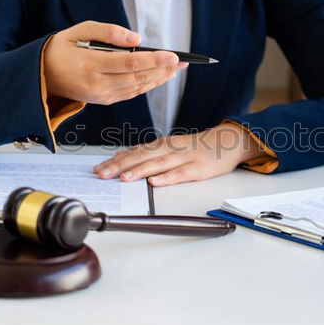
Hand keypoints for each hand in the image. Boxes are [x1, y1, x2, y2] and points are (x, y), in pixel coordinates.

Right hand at [43, 21, 186, 104]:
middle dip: (162, 70)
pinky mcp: (104, 101)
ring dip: (159, 79)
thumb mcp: (79, 31)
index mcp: (89, 65)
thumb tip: (136, 39)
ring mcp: (101, 96)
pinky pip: (131, 93)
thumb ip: (107, 32)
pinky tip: (159, 77)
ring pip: (137, 88)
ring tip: (176, 69)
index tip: (172, 55)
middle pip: (137, 78)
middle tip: (182, 62)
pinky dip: (147, 85)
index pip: (129, 63)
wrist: (42, 76)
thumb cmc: (60, 49)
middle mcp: (96, 84)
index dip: (153, 60)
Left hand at [93, 123, 266, 186]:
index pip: (133, 153)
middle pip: (142, 157)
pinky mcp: (199, 168)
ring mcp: (185, 157)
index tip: (97, 170)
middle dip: (120, 166)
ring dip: (140, 171)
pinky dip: (168, 177)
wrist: (226, 142)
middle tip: (102, 175)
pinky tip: (156, 182)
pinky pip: (182, 173)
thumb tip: (120, 156)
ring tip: (124, 178)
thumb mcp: (168, 147)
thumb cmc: (194, 148)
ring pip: (159, 164)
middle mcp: (170, 149)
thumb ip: (145, 152)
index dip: (114, 162)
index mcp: (161, 145)